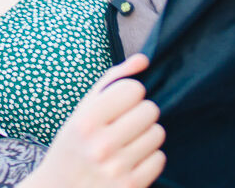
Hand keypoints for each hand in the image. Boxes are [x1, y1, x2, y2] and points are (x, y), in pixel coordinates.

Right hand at [25, 55, 164, 187]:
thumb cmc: (74, 144)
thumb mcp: (82, 110)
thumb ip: (112, 80)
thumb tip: (144, 59)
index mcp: (86, 122)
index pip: (134, 89)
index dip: (128, 95)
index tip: (117, 105)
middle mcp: (101, 146)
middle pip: (150, 110)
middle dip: (139, 114)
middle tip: (123, 124)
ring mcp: (117, 169)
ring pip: (158, 133)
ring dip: (146, 135)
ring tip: (127, 143)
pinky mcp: (131, 187)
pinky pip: (160, 158)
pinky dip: (149, 158)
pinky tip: (131, 161)